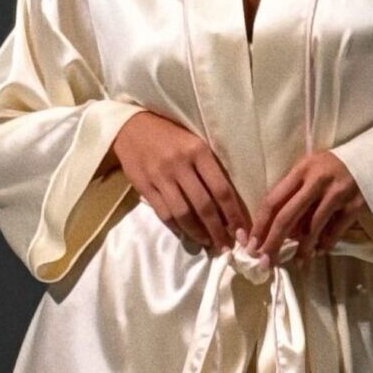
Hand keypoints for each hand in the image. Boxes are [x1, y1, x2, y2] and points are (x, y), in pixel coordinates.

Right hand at [108, 109, 249, 254]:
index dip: (233, 214)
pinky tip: (187, 233)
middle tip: (226, 246)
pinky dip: (177, 227)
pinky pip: (164, 213)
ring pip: (183, 214)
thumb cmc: (170, 135)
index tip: (241, 231)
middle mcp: (180, 165)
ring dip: (198, 233)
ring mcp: (160, 177)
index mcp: (198, 151)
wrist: (132, 127)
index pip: (221, 189)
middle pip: (204, 206)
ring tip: (208, 242)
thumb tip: (227, 203)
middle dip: (218, 230)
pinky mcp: (144, 186)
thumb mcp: (195, 142)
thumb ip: (209, 168)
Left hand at [244, 149, 368, 263]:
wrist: (371, 158)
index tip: (252, 245)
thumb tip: (281, 231)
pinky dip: (325, 244)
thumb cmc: (331, 167)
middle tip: (266, 262)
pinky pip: (335, 231)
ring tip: (297, 261)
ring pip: (312, 228)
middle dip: (273, 242)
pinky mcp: (354, 205)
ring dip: (302, 249)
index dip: (260, 225)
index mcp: (301, 170)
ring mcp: (337, 193)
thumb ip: (293, 194)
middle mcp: (317, 180)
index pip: (273, 200)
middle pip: (287, 217)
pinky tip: (319, 251)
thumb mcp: (309, 171)